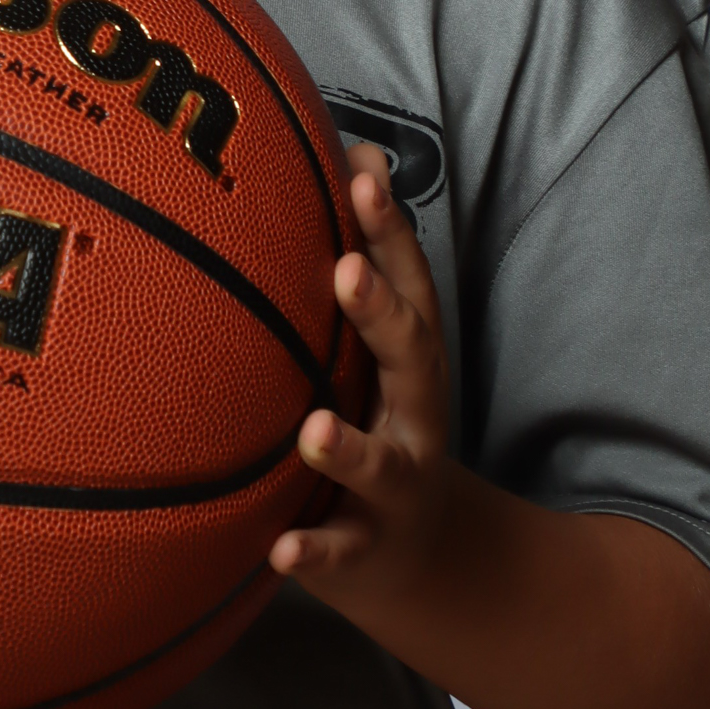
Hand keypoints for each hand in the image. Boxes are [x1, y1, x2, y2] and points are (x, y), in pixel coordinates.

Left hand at [270, 142, 459, 615]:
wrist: (430, 564)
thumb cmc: (381, 423)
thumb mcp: (382, 349)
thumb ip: (372, 262)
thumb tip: (355, 144)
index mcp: (412, 360)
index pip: (411, 281)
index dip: (391, 228)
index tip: (362, 171)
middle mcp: (414, 415)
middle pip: (412, 359)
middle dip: (382, 314)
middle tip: (346, 270)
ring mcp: (394, 487)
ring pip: (381, 467)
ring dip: (351, 447)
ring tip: (315, 429)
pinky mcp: (364, 551)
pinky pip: (339, 554)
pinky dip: (313, 554)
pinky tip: (279, 550)